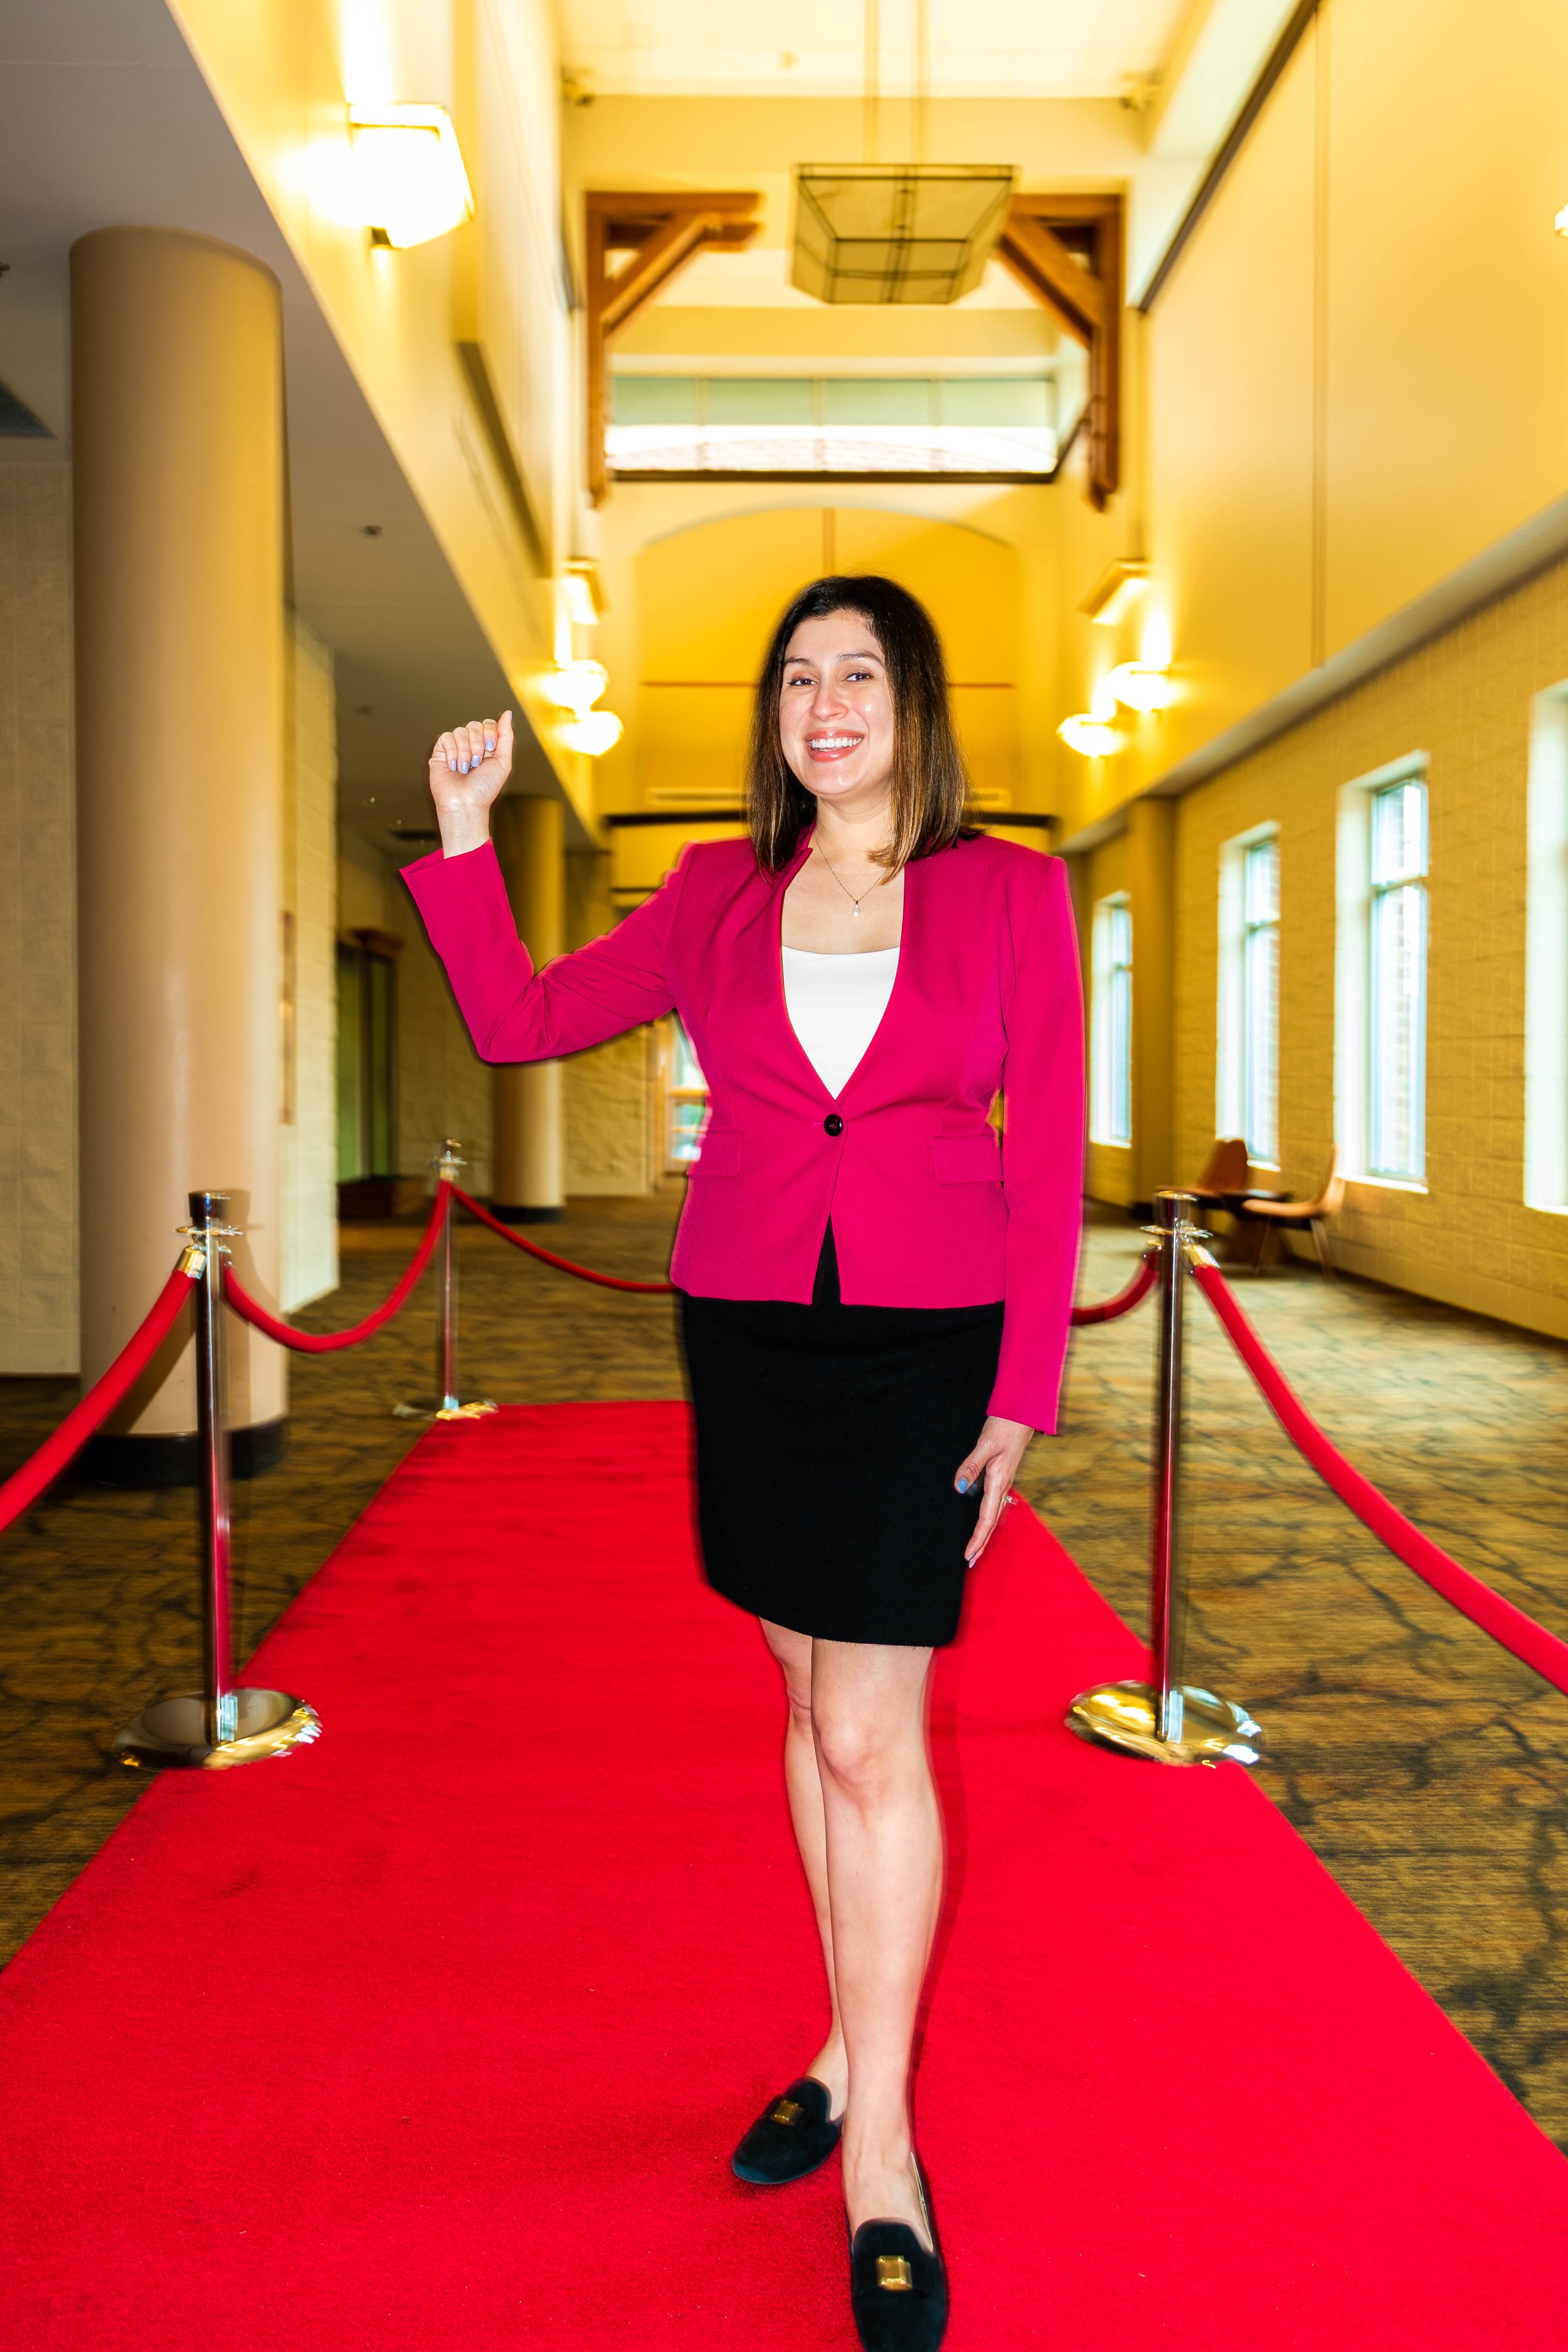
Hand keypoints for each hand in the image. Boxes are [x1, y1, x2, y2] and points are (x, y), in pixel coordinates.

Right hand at [428, 712, 512, 855]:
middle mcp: (471, 745)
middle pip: (474, 725)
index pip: (488, 724)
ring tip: (465, 769)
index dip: (490, 733)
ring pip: (460, 731)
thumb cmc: (484, 788)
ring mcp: (455, 748)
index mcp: (486, 747)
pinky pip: (446, 737)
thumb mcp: (503, 762)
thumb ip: (506, 736)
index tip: (490, 749)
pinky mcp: (440, 752)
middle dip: (478, 744)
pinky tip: (453, 766)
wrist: (465, 803)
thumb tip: (507, 713)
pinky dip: (452, 752)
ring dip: (465, 752)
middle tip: (477, 763)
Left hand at [954, 1415, 1033, 1563]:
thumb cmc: (1004, 1426)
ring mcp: (1005, 1481)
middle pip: (992, 1521)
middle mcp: (1003, 1485)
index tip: (968, 1555)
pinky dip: (989, 1518)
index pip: (986, 1517)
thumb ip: (971, 1466)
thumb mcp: (985, 1444)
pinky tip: (987, 1522)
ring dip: (986, 1533)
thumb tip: (959, 1488)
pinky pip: (996, 1504)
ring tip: (977, 1548)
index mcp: (998, 1481)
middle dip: (982, 1542)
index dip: (977, 1538)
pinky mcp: (1004, 1475)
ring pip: (995, 1514)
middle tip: (971, 1561)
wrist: (1022, 1414)